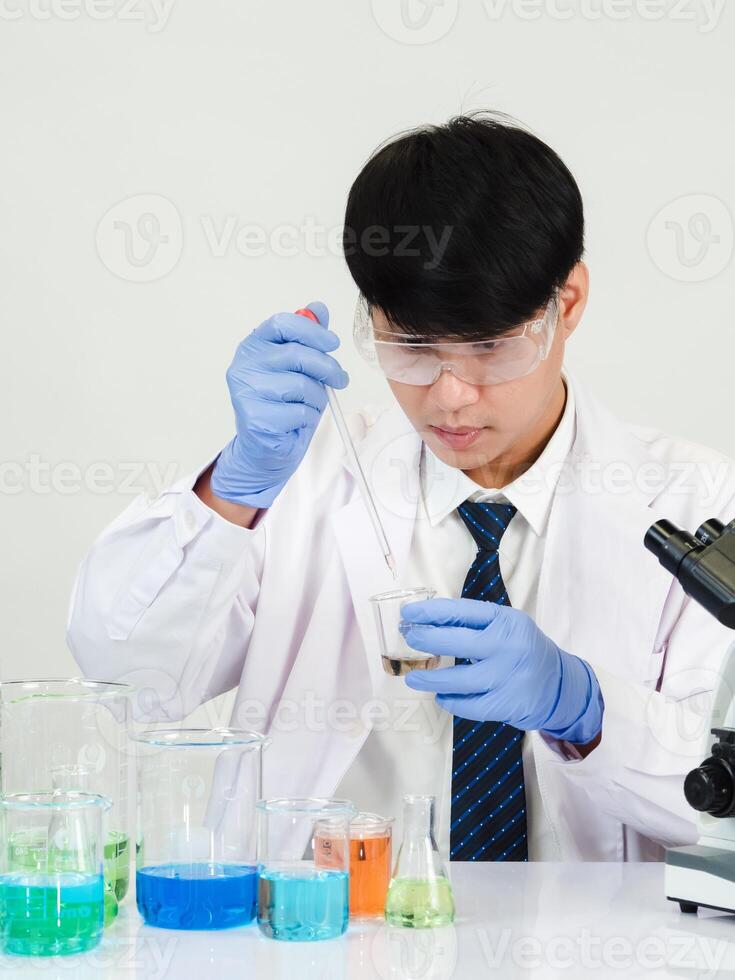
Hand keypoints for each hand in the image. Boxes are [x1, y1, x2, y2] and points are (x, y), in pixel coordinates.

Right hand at [210, 302, 348, 507]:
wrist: (267, 449)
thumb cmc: (283, 406)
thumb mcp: (297, 368)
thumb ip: (307, 338)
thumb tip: (318, 308)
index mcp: (253, 347)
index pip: (281, 324)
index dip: (312, 331)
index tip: (332, 343)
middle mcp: (244, 366)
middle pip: (298, 354)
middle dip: (327, 367)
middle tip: (340, 378)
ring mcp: (247, 393)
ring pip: (302, 385)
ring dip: (317, 397)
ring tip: (308, 405)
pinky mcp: (256, 419)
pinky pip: (300, 411)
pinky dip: (308, 418)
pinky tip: (296, 422)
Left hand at [401, 598, 603, 743]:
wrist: (560, 685)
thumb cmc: (523, 650)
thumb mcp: (507, 626)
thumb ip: (475, 624)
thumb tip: (427, 622)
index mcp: (507, 621)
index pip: (462, 611)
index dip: (431, 612)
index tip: (408, 613)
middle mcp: (509, 646)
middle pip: (458, 642)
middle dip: (427, 639)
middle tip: (409, 638)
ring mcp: (509, 677)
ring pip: (460, 680)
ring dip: (432, 679)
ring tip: (413, 678)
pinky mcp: (508, 705)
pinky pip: (470, 706)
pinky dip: (451, 702)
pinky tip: (441, 697)